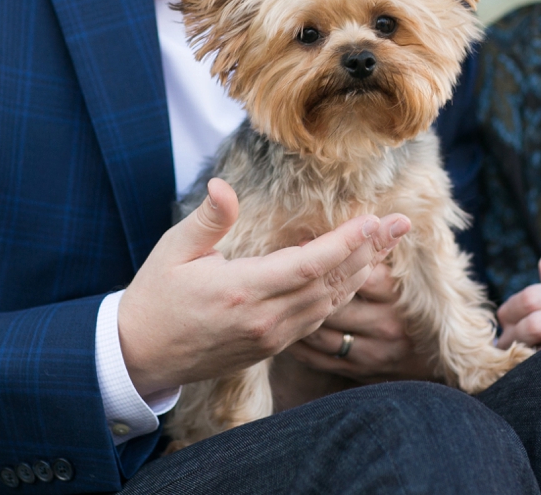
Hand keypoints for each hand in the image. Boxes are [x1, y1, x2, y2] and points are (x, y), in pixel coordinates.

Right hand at [118, 178, 410, 396]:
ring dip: (361, 273)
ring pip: (330, 304)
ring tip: (385, 246)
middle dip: (370, 252)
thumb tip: (223, 185)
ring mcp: (270, 337)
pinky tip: (353, 276)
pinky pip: (316, 320)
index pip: (310, 265)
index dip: (347, 243)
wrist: (139, 355)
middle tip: (400, 225)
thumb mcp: (173, 250)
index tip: (375, 221)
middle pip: (331, 283)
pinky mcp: (270, 348)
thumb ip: (208, 219)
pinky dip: (339, 295)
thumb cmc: (155, 297)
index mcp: (242, 290)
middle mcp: (264, 318)